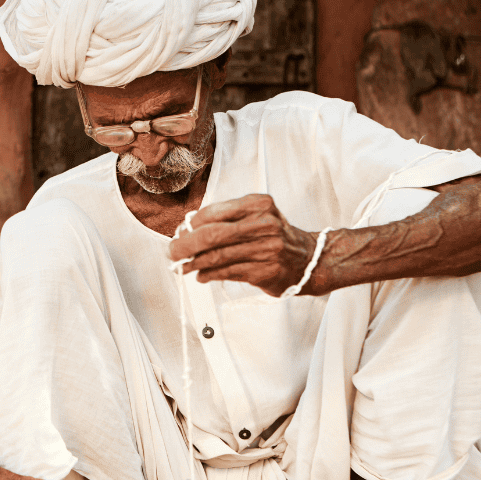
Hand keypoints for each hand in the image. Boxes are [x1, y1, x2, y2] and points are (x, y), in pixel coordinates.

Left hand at [169, 194, 320, 295]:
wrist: (308, 259)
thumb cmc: (274, 236)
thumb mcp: (256, 216)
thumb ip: (226, 219)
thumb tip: (187, 231)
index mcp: (258, 204)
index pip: (214, 212)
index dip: (191, 225)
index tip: (181, 233)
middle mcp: (264, 224)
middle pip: (212, 234)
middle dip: (185, 245)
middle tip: (172, 253)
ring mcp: (266, 248)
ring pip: (217, 256)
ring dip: (194, 263)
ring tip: (183, 267)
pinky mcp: (265, 271)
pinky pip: (227, 272)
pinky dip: (209, 274)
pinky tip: (201, 275)